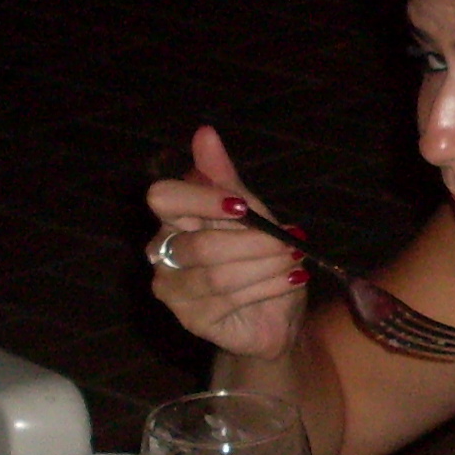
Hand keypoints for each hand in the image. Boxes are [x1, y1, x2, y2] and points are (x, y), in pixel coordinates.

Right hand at [146, 127, 307, 358]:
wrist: (275, 313)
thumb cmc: (258, 257)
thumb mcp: (251, 213)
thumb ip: (224, 178)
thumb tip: (204, 133)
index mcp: (171, 218)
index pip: (164, 198)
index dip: (201, 199)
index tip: (241, 205)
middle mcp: (162, 254)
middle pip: (199, 245)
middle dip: (253, 243)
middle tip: (289, 242)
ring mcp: (173, 291)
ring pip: (218, 275)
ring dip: (265, 265)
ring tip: (293, 260)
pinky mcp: (192, 320)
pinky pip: (231, 300)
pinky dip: (268, 286)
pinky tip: (290, 280)